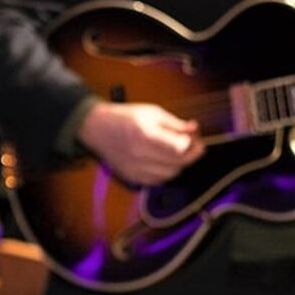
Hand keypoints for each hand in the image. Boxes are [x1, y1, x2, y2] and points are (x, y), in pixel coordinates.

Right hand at [77, 101, 201, 183]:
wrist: (97, 129)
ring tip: (177, 152)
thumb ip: (175, 124)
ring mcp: (134, 168)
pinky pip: (157, 181)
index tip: (196, 140)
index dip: (193, 145)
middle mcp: (139, 154)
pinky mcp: (131, 177)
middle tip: (194, 145)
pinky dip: (165, 172)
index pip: (178, 148)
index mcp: (144, 134)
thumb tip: (194, 130)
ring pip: (169, 174)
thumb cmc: (124, 118)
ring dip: (178, 164)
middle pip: (177, 163)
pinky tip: (163, 160)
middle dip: (190, 155)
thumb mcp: (152, 113)